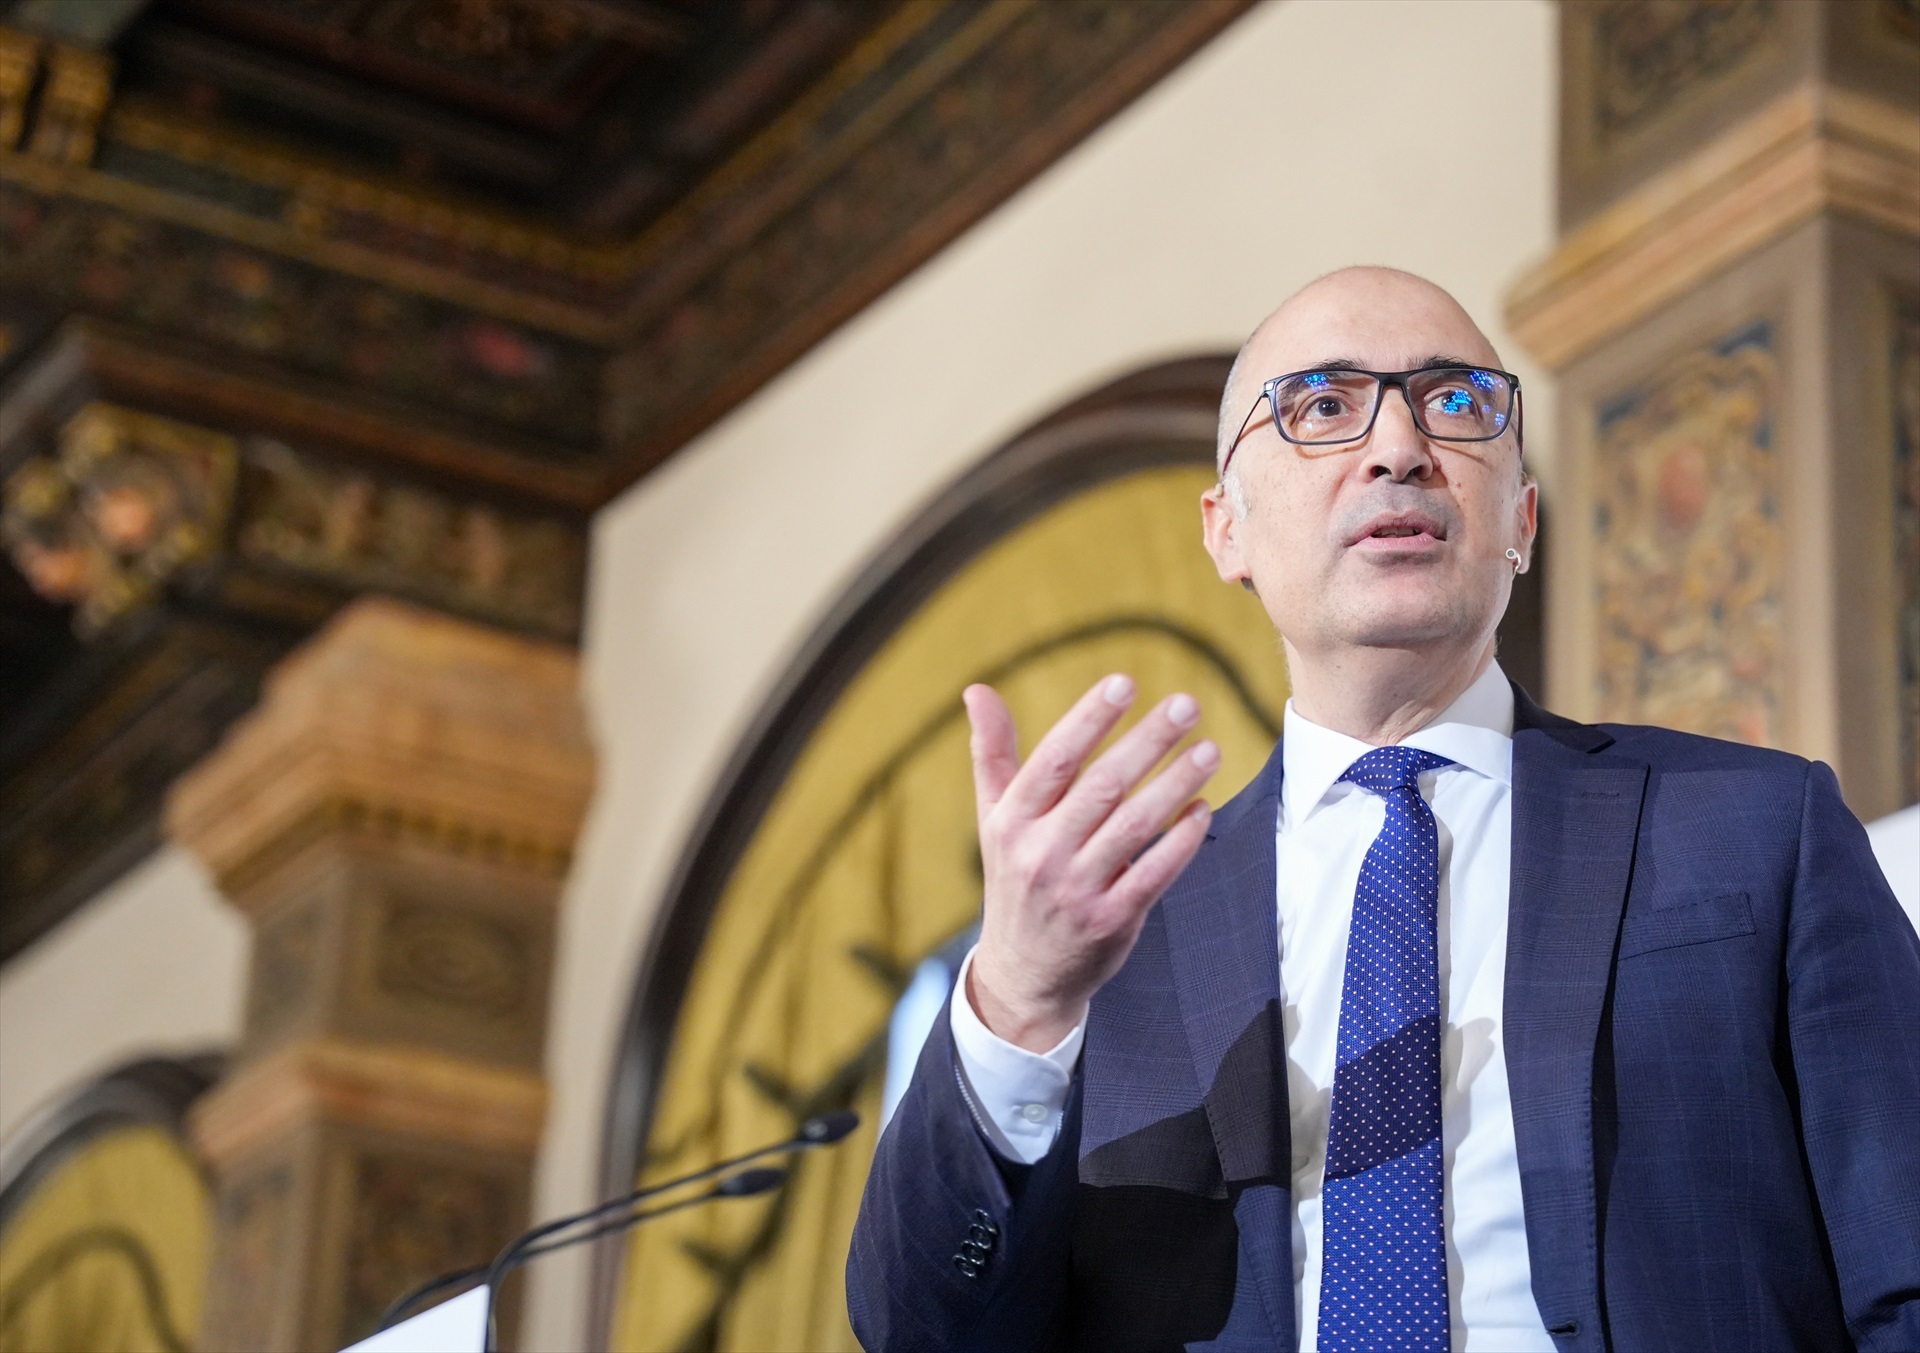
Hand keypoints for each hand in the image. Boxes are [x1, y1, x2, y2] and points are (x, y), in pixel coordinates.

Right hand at [964, 675, 1218, 1051]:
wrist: (1022, 974)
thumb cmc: (1014, 877)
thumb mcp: (994, 819)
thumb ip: (992, 754)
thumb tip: (977, 690)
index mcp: (1010, 822)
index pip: (1053, 760)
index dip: (1089, 719)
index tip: (1125, 683)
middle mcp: (1039, 854)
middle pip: (1101, 787)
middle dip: (1147, 742)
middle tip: (1187, 704)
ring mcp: (1076, 890)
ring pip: (1134, 827)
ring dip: (1175, 784)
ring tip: (1209, 750)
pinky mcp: (1110, 921)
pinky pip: (1153, 874)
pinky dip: (1180, 841)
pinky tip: (1202, 809)